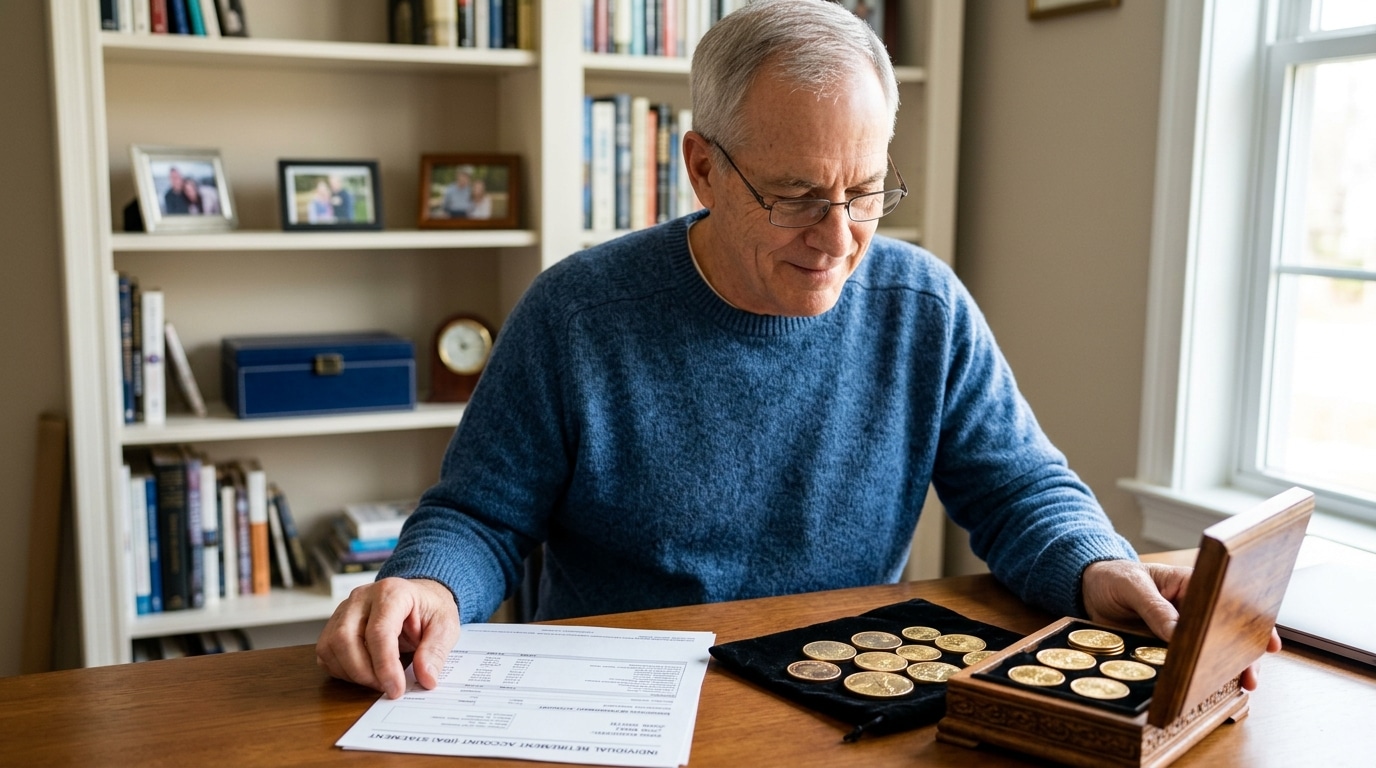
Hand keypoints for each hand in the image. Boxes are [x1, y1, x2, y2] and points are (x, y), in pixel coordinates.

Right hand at [315, 577, 460, 698]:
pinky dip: (341, 670)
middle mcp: (362, 597)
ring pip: (330, 646)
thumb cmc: (430, 609)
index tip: (396, 689)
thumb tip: (426, 679)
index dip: (384, 665)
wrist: (419, 597)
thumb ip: (436, 651)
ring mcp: (345, 609)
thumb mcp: (446, 626)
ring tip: (378, 681)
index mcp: (391, 592)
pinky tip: (364, 673)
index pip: (378, 631)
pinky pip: (325, 651)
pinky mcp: (335, 623)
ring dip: (351, 673)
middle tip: (387, 688)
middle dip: (364, 673)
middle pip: (345, 638)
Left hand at [1080, 559, 1280, 690]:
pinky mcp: (1164, 652)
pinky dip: (1197, 679)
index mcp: (1192, 586)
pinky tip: (1206, 692)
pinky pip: (1186, 667)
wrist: (1088, 590)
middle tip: (1250, 677)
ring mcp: (1180, 634)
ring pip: (1210, 654)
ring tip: (1238, 688)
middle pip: (1226, 634)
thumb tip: (1179, 634)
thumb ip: (1155, 608)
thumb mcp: (1132, 586)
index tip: (1267, 641)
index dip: (1251, 622)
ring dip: (1224, 672)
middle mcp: (1193, 612)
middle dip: (1243, 656)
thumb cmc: (1114, 578)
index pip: (1228, 602)